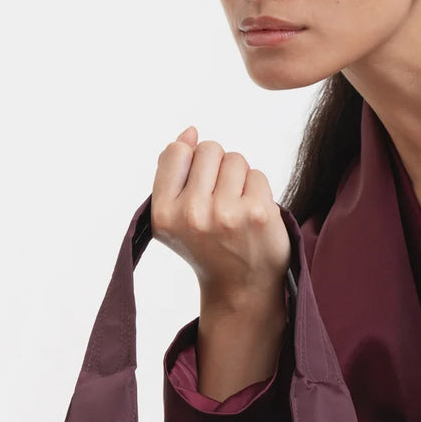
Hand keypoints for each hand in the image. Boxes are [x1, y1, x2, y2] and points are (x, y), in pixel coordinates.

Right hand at [149, 125, 290, 307]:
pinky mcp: (257, 213)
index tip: (198, 188)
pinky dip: (257, 191)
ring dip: (239, 179)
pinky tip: (252, 217)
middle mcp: (191, 214)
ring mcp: (225, 214)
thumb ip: (173, 171)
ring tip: (236, 209)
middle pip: (209, 149)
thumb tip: (190, 132)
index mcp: (163, 213)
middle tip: (220, 201)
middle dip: (217, 168)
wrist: (241, 289)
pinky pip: (257, 175)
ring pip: (235, 159)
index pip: (177, 152)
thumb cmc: (208, 247)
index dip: (191, 162)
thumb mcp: (174, 216)